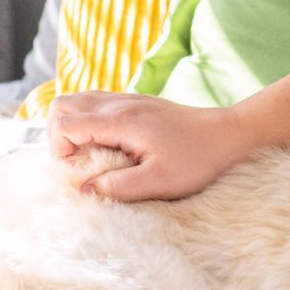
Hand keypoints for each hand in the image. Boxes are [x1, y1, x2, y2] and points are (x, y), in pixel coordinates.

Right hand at [44, 91, 255, 200]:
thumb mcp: (160, 182)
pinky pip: (96, 104)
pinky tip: (108, 146)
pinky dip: (89, 123)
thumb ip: (119, 186)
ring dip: (72, 129)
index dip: (61, 151)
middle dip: (58, 137)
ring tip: (91, 156)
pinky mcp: (136, 103)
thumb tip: (84, 190)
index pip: (65, 124)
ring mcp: (128, 100)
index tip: (80, 172)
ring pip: (77, 101)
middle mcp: (120, 104)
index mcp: (122, 120)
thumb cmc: (199, 159)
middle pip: (62, 106)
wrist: (231, 134)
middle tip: (80, 163)